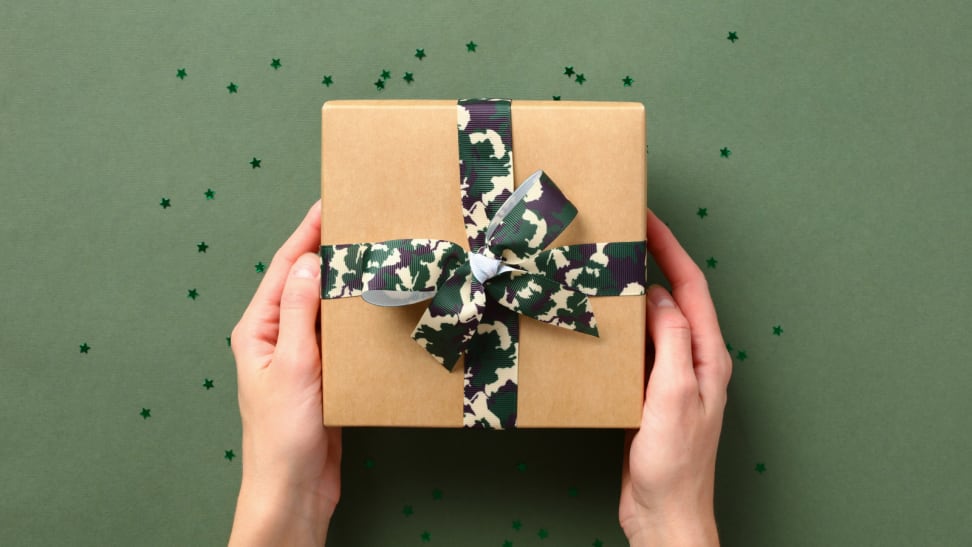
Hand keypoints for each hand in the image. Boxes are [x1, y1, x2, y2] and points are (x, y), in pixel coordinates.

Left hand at [228, 200, 340, 546]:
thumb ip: (299, 312)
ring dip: (345, 282)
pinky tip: (376, 305)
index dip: (306, 234)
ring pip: (324, 305)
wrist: (294, 488)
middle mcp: (276, 335)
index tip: (329, 204)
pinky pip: (339, 333)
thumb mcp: (292, 365)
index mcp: (258, 328)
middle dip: (328, 250)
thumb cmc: (283, 434)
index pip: (284, 268)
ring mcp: (300, 354)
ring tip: (373, 255)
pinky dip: (356, 314)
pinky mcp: (322, 372)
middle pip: (304, 281)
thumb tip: (308, 262)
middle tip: (360, 222)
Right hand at [619, 209, 731, 546]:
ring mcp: (672, 377)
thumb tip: (660, 296)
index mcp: (708, 355)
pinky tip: (601, 323)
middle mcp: (694, 360)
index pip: (692, 287)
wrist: (664, 513)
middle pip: (676, 298)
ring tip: (608, 270)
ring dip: (635, 293)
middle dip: (654, 262)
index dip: (671, 249)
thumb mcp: (674, 393)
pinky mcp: (650, 394)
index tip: (648, 219)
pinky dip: (622, 327)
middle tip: (624, 234)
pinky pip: (638, 348)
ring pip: (655, 321)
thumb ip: (671, 340)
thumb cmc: (675, 463)